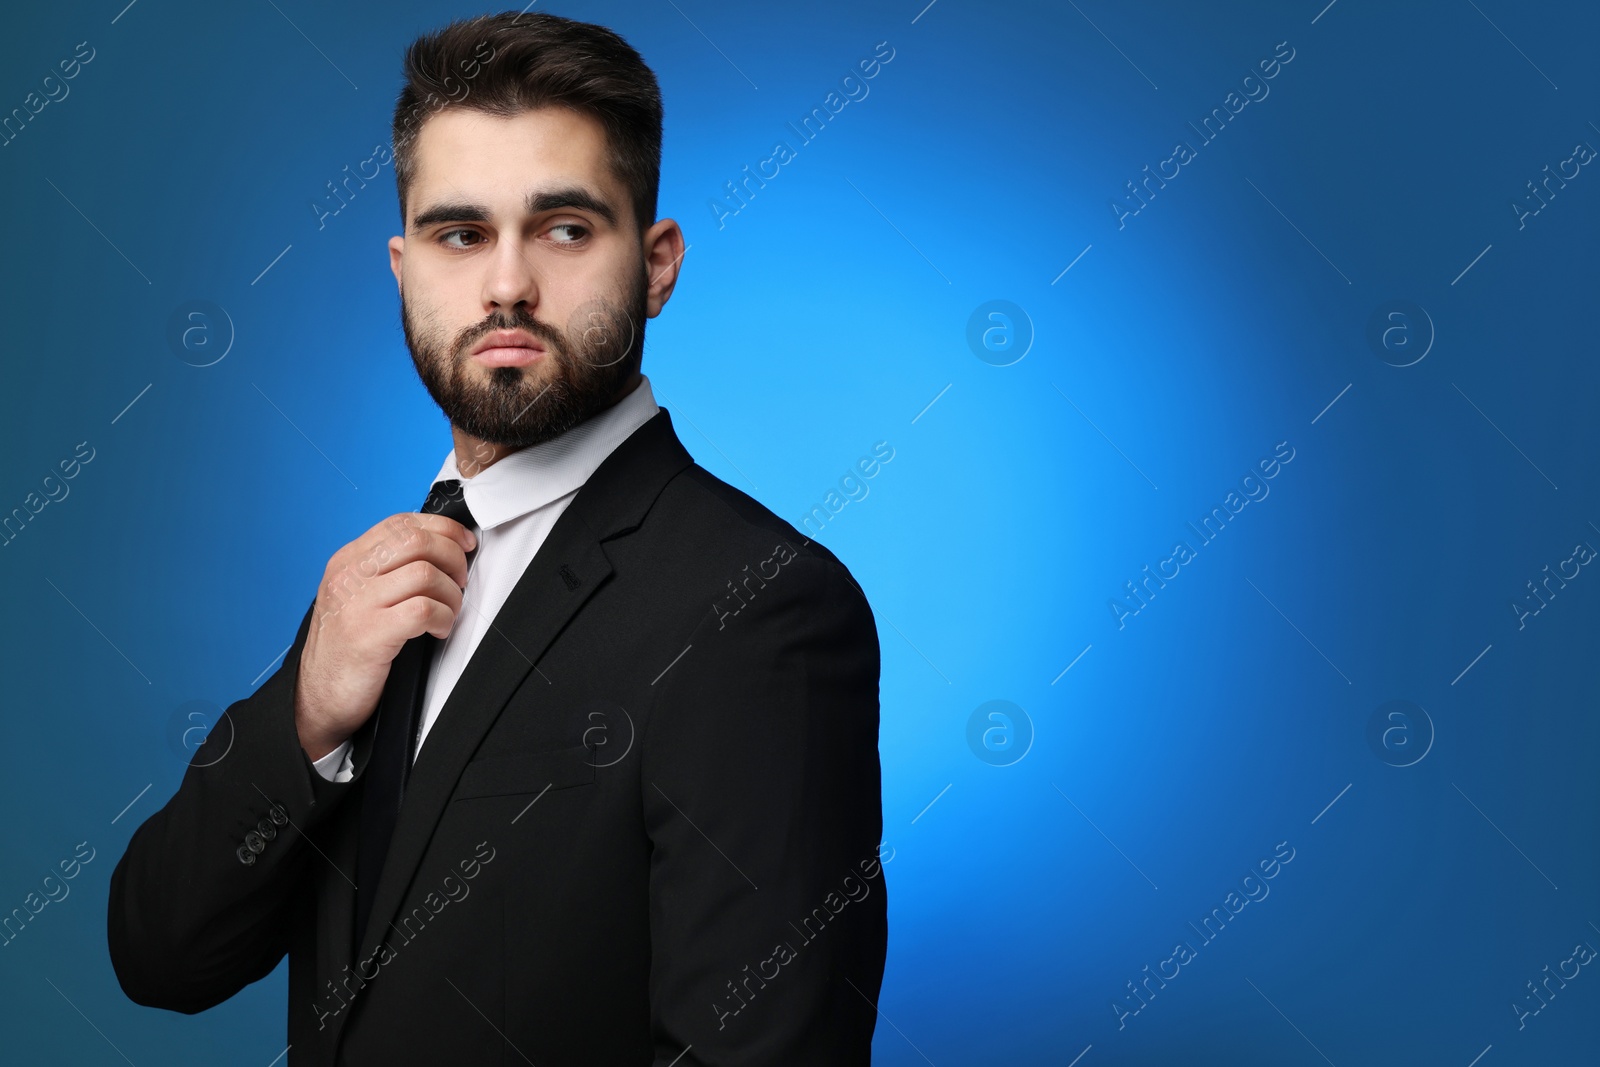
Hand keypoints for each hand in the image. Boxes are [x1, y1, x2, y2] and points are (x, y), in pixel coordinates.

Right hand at [293, 512, 475, 760]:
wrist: (317, 699)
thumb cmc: (346, 650)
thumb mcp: (359, 597)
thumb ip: (389, 570)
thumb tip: (442, 550)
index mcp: (348, 562)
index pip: (401, 523)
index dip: (442, 529)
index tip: (463, 543)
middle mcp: (348, 577)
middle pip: (416, 541)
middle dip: (452, 558)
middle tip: (459, 582)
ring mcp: (356, 604)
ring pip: (424, 573)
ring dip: (450, 594)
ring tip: (447, 613)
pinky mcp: (368, 635)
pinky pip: (422, 610)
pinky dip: (442, 619)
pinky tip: (439, 631)